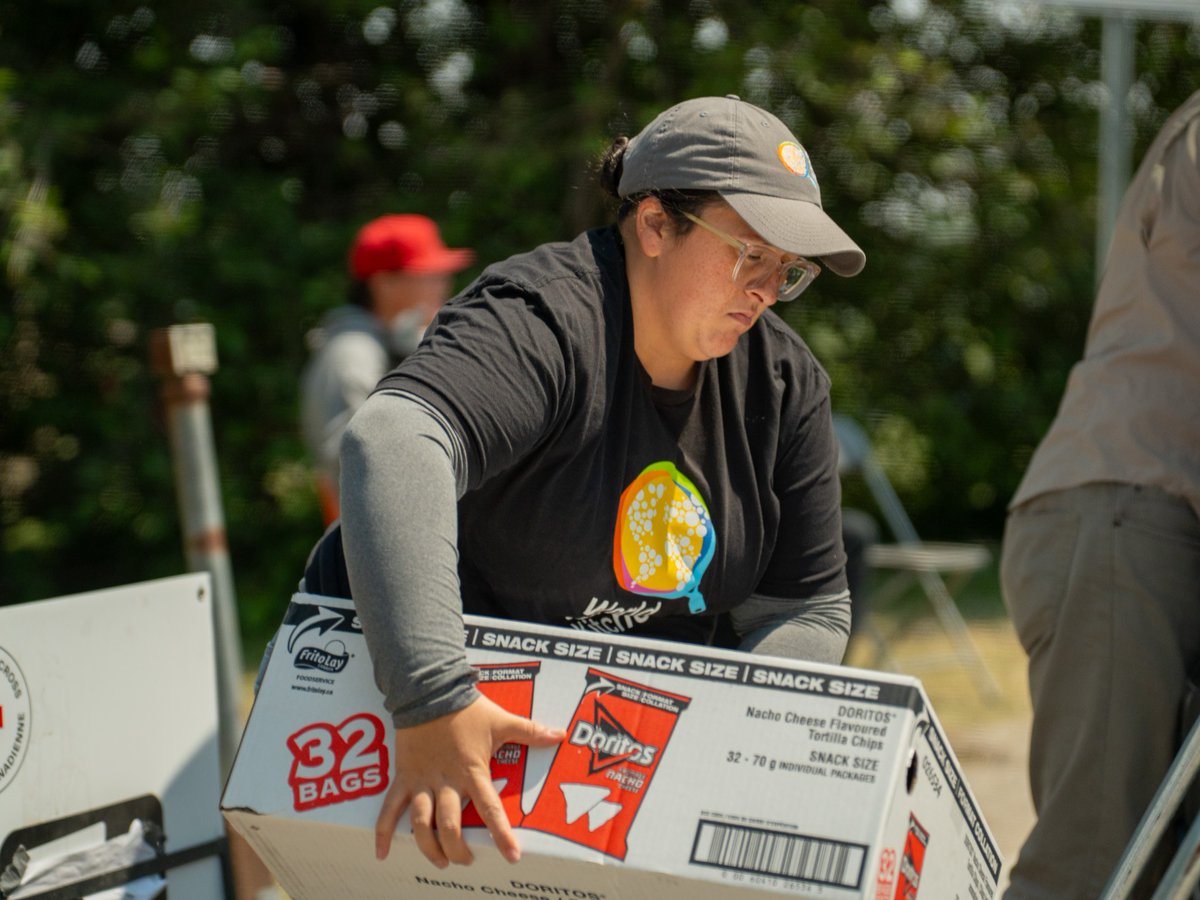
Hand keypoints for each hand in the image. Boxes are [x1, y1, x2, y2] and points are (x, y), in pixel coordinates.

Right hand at [374, 694, 565, 866]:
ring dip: (428, 847)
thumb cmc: (467, 708)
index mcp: (471, 771)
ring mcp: (421, 781)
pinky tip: (381, 852)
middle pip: (449, 826)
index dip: (501, 834)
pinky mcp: (403, 777)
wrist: (428, 690)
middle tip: (466, 861)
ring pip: (420, 824)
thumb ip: (530, 731)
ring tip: (440, 861)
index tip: (511, 856)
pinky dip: (384, 831)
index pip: (489, 808)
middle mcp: (445, 781)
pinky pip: (389, 808)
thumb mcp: (501, 721)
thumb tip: (560, 735)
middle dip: (457, 849)